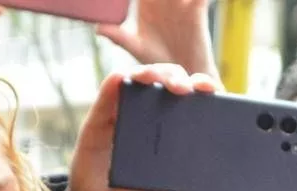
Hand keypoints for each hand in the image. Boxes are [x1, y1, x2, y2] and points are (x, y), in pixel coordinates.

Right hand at [64, 64, 219, 190]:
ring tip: (154, 79)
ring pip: (143, 80)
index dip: (205, 92)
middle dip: (179, 78)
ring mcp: (129, 113)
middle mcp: (155, 119)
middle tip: (184, 88)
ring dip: (151, 73)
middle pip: (171, 84)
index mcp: (177, 135)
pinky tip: (121, 80)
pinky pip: (109, 92)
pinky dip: (116, 82)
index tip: (212, 91)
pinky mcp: (102, 115)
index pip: (196, 104)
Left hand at [96, 0, 215, 77]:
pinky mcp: (197, 10)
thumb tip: (98, 28)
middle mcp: (163, 0)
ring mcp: (181, 3)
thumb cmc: (158, 60)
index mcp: (145, 2)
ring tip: (169, 0)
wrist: (184, 76)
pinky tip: (198, 0)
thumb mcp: (136, 46)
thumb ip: (119, 35)